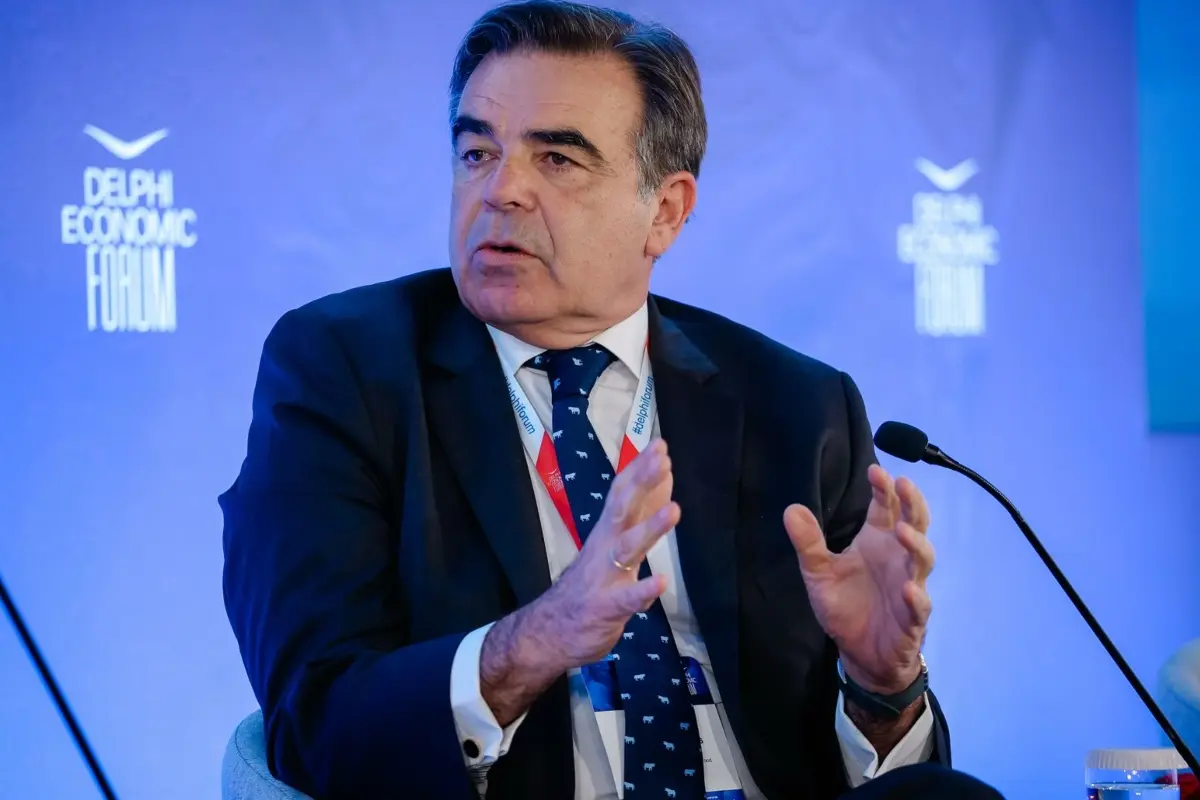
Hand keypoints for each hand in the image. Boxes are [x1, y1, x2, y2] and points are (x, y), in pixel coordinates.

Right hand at [529, 438, 679, 670]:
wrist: (546, 633)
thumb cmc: (587, 589)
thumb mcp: (611, 549)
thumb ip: (636, 521)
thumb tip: (661, 485)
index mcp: (605, 534)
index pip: (621, 494)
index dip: (639, 469)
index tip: (659, 445)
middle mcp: (603, 548)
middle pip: (623, 509)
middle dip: (643, 483)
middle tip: (662, 458)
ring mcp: (604, 577)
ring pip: (628, 548)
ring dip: (651, 528)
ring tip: (674, 510)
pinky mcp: (606, 608)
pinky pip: (626, 599)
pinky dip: (643, 590)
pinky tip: (661, 581)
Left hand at [783, 464, 933, 694]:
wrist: (861, 653)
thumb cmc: (845, 605)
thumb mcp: (819, 573)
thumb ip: (809, 543)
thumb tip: (791, 508)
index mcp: (877, 542)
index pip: (886, 508)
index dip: (884, 489)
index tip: (875, 470)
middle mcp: (898, 558)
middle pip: (914, 524)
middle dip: (912, 504)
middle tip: (904, 484)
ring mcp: (909, 586)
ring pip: (922, 560)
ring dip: (915, 544)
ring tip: (901, 530)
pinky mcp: (912, 619)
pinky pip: (919, 606)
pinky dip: (916, 597)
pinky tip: (909, 589)